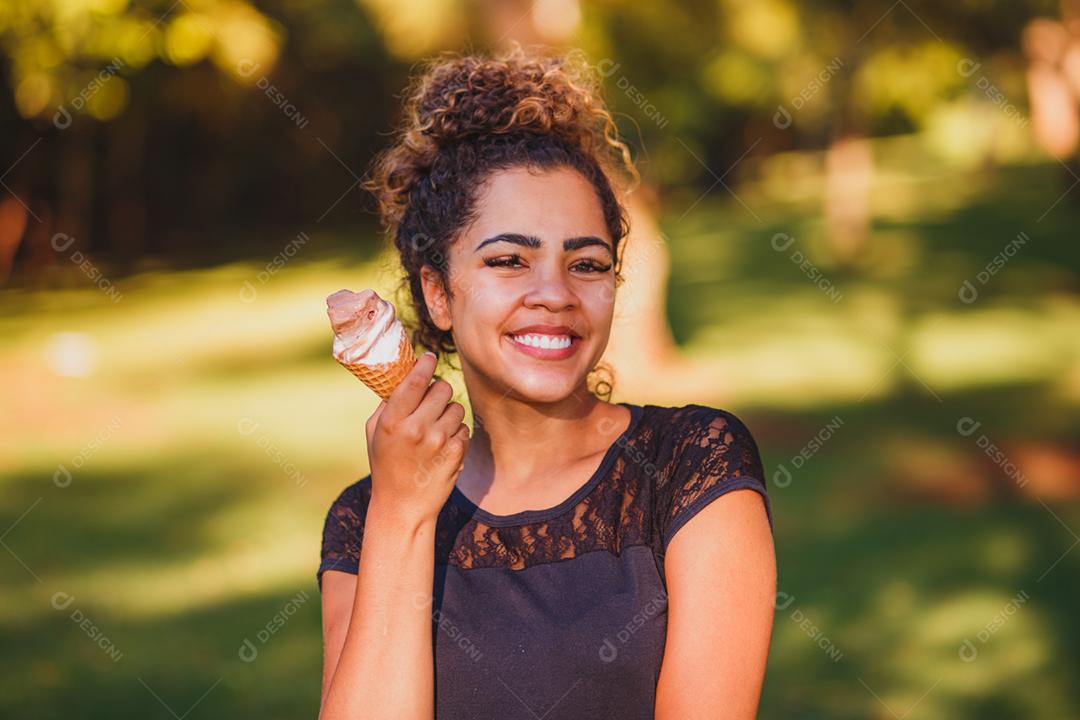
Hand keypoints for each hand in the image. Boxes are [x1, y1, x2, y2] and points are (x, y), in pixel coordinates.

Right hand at [364, 352, 469, 523]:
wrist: (403, 506)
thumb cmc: (386, 465)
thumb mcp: (375, 432)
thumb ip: (388, 403)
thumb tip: (406, 373)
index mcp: (393, 420)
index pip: (416, 379)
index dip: (426, 364)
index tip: (429, 359)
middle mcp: (416, 428)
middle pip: (442, 388)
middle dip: (438, 391)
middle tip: (431, 401)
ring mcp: (439, 441)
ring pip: (456, 407)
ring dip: (448, 413)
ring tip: (435, 428)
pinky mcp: (457, 453)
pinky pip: (463, 427)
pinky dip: (455, 433)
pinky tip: (442, 446)